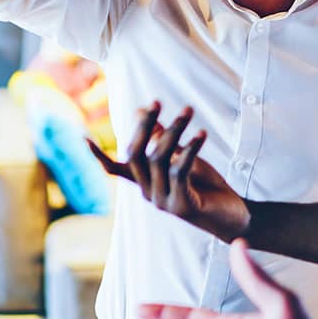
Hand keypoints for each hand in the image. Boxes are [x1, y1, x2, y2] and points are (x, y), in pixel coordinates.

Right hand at [86, 103, 249, 242]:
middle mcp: (148, 193)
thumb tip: (140, 112)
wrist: (234, 217)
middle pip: (135, 154)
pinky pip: (180, 170)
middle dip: (144, 125)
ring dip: (174, 130)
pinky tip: (201, 133)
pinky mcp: (182, 206)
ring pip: (159, 158)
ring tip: (188, 111)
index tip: (83, 138)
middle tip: (156, 101)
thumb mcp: (182, 159)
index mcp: (144, 183)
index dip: (98, 155)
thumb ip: (162, 140)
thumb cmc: (206, 187)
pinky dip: (190, 148)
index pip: (115, 169)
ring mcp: (163, 201)